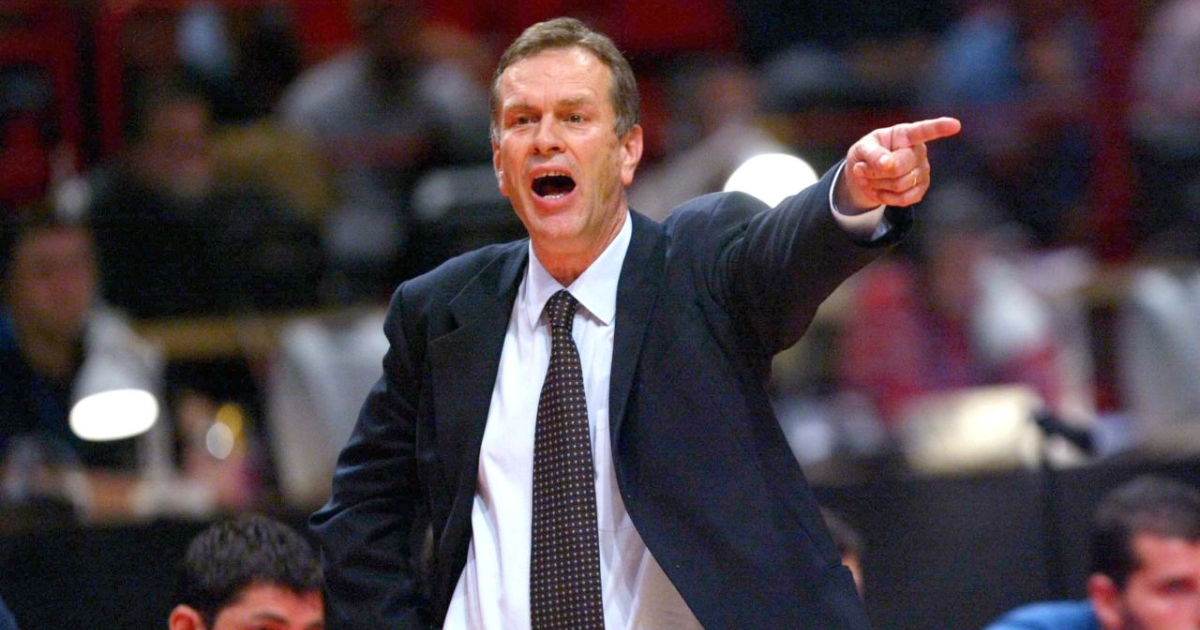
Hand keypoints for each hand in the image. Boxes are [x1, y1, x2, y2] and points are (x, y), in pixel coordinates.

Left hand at [836, 117, 961, 211]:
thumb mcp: (862, 149)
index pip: (924, 130)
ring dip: (876, 185)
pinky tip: (878, 190)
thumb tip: (887, 164)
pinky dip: (884, 197)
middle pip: (899, 167)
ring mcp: (923, 170)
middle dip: (874, 172)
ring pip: (899, 185)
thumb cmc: (866, 154)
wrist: (865, 175)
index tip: (955, 125)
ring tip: (868, 178)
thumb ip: (872, 153)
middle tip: (861, 169)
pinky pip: (904, 199)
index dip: (939, 127)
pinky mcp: (921, 188)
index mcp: (906, 134)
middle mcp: (919, 151)